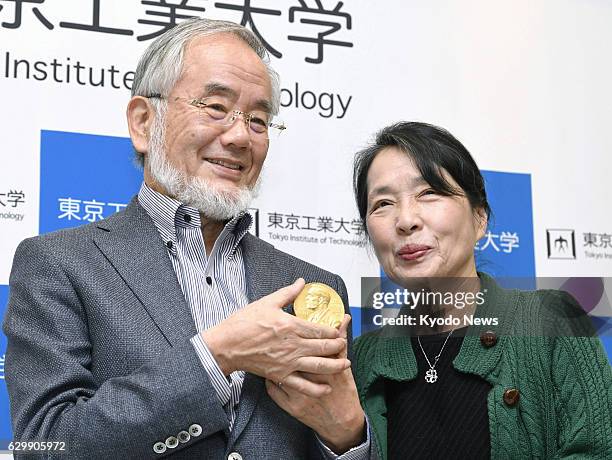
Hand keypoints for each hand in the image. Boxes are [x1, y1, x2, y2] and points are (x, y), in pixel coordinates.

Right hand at [201, 279, 350, 396]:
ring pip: (318, 366)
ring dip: (335, 365)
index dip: (334, 330)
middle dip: (338, 346)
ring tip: (345, 364)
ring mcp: (287, 362)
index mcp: (290, 326)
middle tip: (344, 344)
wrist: (226, 345)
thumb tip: (301, 283)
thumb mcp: (267, 303)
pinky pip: (302, 385)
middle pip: (323, 347)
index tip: (339, 329)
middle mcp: (292, 345)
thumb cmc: (243, 323)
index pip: (320, 329)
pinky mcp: (280, 375)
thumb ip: (288, 293)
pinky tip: (326, 387)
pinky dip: (316, 388)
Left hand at [265, 315, 365, 453]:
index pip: (308, 343)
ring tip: (268, 352)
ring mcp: (298, 394)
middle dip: (280, 344)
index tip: (291, 324)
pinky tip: (268, 372)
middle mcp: (310, 380)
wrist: (341, 422)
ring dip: (271, 361)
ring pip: (277, 372)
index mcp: (323, 366)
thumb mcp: (344, 365)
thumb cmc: (344, 392)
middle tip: (274, 334)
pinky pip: (273, 389)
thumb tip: (344, 319)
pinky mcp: (290, 406)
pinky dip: (269, 380)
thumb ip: (342, 341)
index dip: (298, 332)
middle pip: (290, 355)